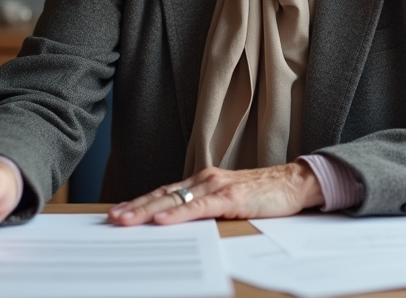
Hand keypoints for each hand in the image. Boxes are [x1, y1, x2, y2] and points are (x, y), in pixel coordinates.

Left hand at [107, 162, 323, 225]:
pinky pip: (199, 207)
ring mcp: (217, 186)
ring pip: (175, 199)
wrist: (294, 183)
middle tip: (111, 218)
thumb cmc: (263, 195)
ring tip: (125, 220)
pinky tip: (162, 220)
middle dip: (135, 207)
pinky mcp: (231, 196)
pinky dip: (178, 214)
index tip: (118, 212)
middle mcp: (205, 180)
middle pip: (163, 195)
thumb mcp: (228, 202)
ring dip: (147, 211)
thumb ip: (206, 209)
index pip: (164, 192)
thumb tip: (180, 224)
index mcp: (203, 182)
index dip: (140, 202)